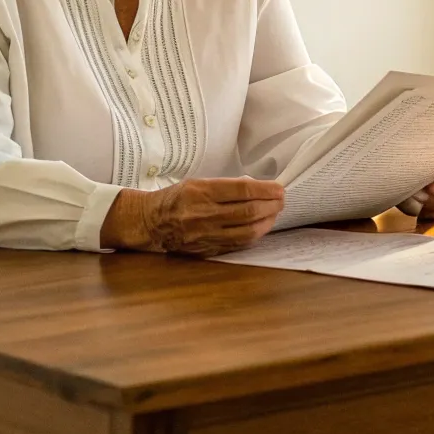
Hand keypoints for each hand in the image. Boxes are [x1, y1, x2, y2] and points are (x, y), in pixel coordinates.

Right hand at [100, 177, 283, 255]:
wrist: (151, 221)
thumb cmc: (176, 198)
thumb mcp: (197, 183)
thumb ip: (226, 187)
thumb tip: (257, 188)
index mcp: (200, 192)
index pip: (242, 190)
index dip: (265, 190)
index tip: (279, 188)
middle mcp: (203, 214)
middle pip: (247, 212)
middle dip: (271, 205)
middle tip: (282, 200)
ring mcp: (204, 235)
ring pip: (246, 231)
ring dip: (266, 222)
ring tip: (275, 213)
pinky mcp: (206, 249)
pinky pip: (237, 244)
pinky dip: (253, 235)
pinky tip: (261, 228)